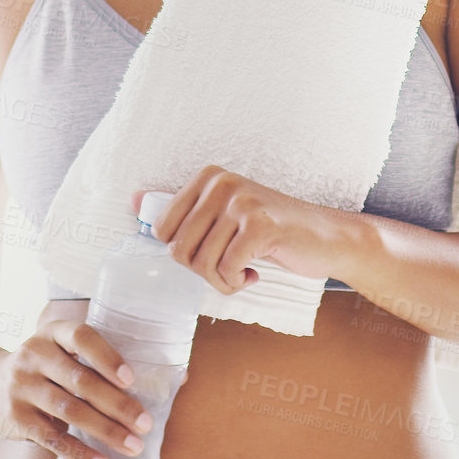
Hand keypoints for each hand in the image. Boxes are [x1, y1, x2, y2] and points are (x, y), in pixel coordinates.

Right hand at [0, 304, 154, 458]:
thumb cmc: (44, 368)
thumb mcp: (62, 352)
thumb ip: (105, 360)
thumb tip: (181, 376)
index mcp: (51, 332)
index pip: (80, 337)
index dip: (107, 357)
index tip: (132, 379)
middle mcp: (34, 354)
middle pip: (80, 380)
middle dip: (117, 404)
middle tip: (146, 423)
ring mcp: (22, 385)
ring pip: (69, 411)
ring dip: (105, 431)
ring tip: (134, 445)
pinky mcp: (16, 416)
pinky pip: (52, 438)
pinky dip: (79, 453)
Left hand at [132, 165, 352, 294]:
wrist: (326, 238)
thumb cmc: (271, 232)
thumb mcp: (224, 214)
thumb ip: (183, 208)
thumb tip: (133, 200)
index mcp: (207, 177)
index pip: (163, 230)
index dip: (185, 253)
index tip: (211, 251)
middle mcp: (222, 183)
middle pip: (179, 250)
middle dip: (202, 271)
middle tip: (228, 267)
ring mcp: (241, 202)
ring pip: (203, 264)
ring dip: (223, 280)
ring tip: (244, 270)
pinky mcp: (260, 226)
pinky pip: (227, 269)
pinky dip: (237, 282)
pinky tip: (255, 272)